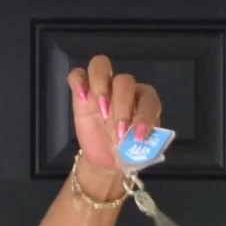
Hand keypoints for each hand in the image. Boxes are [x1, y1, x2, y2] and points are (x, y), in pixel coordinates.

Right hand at [66, 54, 162, 189]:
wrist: (107, 159)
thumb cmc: (127, 151)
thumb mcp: (140, 152)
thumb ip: (144, 145)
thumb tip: (139, 138)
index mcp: (144, 102)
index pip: (148, 98)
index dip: (145, 115)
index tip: (138, 135)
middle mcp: (124, 90)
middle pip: (124, 81)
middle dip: (122, 106)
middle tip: (119, 131)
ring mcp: (102, 88)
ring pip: (101, 65)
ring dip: (101, 86)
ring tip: (102, 111)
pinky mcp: (82, 92)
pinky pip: (77, 75)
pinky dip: (78, 81)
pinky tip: (82, 99)